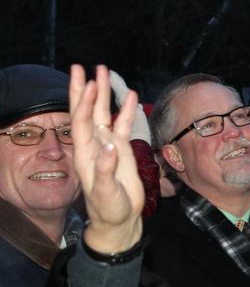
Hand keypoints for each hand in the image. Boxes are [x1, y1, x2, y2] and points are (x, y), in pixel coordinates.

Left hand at [70, 64, 143, 254]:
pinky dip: (126, 110)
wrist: (118, 219)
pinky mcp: (122, 150)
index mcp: (85, 153)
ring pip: (104, 114)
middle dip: (86, 89)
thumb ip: (106, 168)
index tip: (88, 83)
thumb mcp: (105, 192)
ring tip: (105, 72)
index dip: (84, 102)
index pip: (81, 122)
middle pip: (87, 111)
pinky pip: (123, 125)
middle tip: (84, 66)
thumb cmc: (109, 208)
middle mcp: (94, 144)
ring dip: (104, 94)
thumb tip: (111, 144)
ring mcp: (108, 145)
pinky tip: (130, 96)